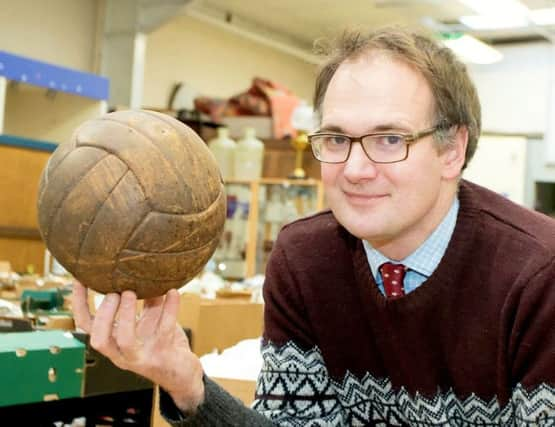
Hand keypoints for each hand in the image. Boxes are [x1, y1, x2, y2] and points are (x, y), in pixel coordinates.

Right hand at [72, 282, 204, 412]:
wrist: (182, 374)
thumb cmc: (162, 343)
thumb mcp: (150, 319)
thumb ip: (146, 298)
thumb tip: (142, 269)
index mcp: (113, 342)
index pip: (87, 325)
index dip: (80, 303)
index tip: (80, 279)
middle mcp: (122, 353)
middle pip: (99, 338)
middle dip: (103, 313)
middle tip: (113, 292)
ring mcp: (142, 356)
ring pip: (125, 340)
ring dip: (126, 315)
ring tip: (130, 292)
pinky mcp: (163, 354)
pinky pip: (164, 330)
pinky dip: (169, 309)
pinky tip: (173, 292)